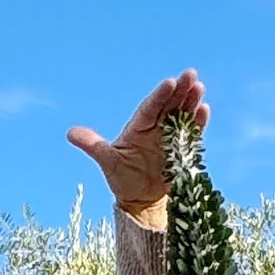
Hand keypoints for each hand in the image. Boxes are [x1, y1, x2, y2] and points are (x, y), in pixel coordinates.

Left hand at [67, 70, 209, 224]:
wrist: (140, 199)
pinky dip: (199, 123)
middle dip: (180, 90)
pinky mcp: (183, 148)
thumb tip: (70, 133)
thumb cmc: (122, 178)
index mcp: (139, 126)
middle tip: (191, 74)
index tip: (169, 83)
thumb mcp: (108, 163)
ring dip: (191, 101)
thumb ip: (93, 146)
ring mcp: (171, 136)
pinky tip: (204, 111)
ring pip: (182, 114)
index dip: (159, 96)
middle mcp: (156, 127)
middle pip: (169, 104)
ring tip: (199, 88)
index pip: (150, 107)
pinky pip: (192, 133)